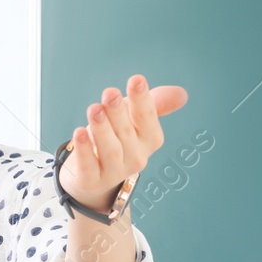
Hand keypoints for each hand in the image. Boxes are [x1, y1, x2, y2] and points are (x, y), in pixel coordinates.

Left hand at [58, 74, 187, 213]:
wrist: (93, 174)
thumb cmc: (116, 137)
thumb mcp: (132, 116)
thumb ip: (154, 104)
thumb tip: (182, 94)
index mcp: (149, 139)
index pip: (148, 118)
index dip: (142, 100)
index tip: (137, 80)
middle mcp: (136, 158)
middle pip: (126, 133)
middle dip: (118, 112)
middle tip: (110, 93)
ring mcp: (114, 172)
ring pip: (110, 150)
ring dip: (102, 129)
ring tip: (94, 109)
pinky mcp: (92, 182)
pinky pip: (89, 167)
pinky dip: (84, 151)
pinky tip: (79, 133)